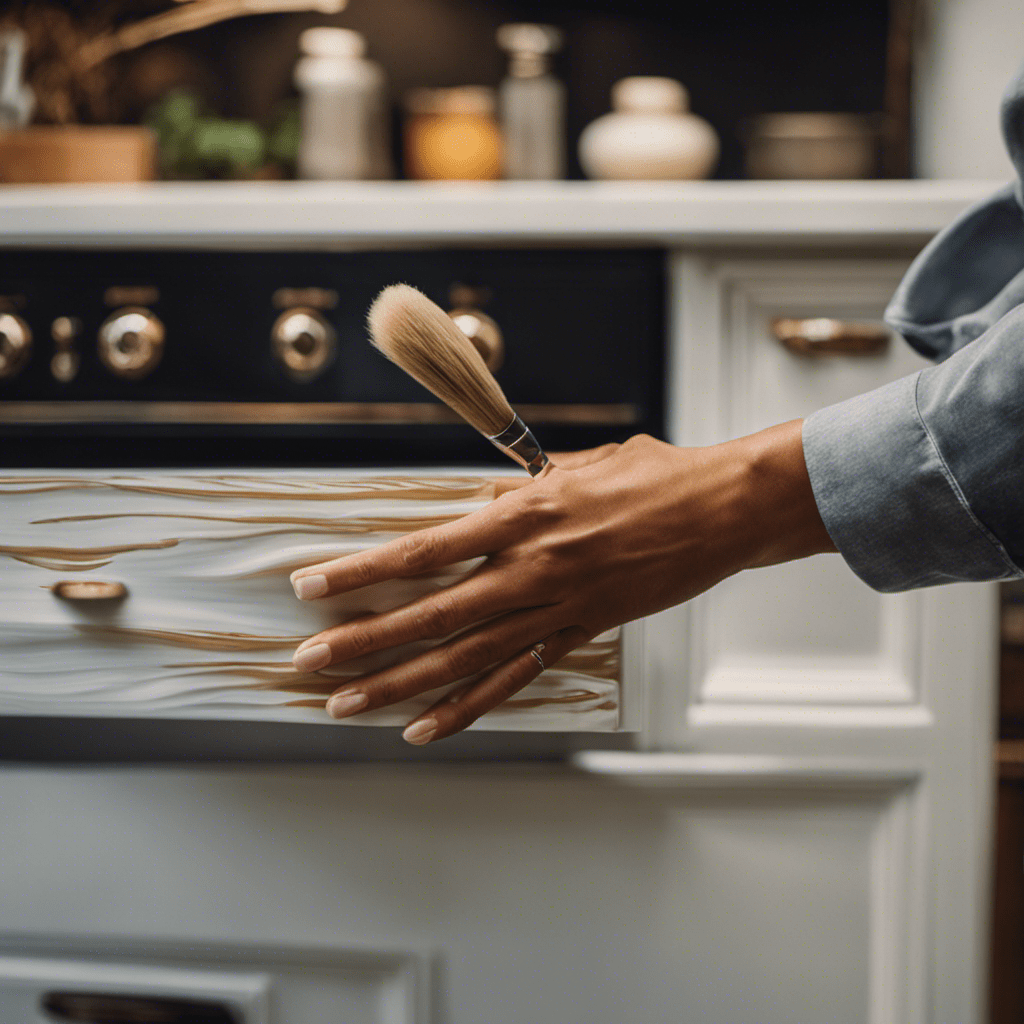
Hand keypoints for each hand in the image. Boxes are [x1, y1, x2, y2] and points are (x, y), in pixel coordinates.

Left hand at [289, 423, 834, 743]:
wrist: (722, 510)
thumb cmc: (652, 477)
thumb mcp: (575, 465)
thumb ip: (518, 494)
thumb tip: (478, 511)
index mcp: (525, 516)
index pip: (423, 551)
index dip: (362, 571)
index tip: (312, 586)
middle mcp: (532, 568)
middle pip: (432, 615)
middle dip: (363, 640)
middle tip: (309, 661)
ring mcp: (557, 608)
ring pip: (464, 657)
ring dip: (400, 683)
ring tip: (347, 703)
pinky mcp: (581, 633)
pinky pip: (516, 678)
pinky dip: (468, 706)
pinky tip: (425, 725)